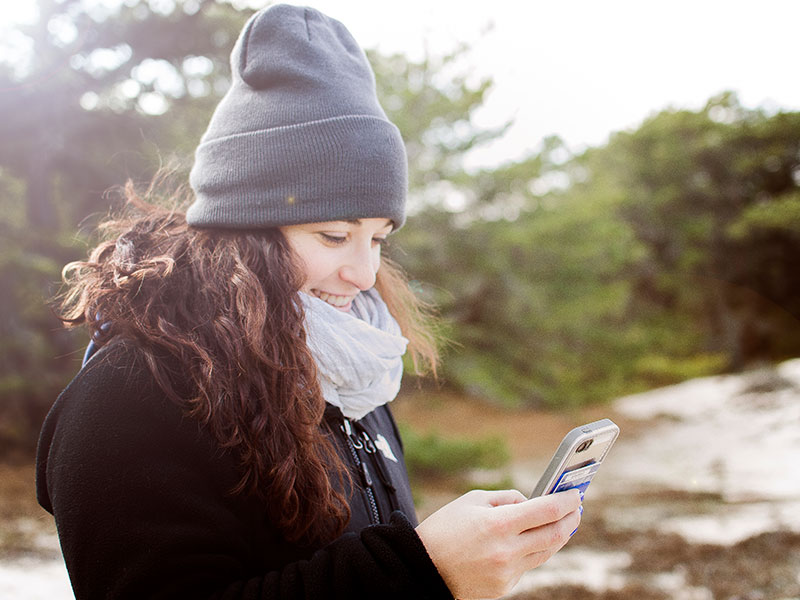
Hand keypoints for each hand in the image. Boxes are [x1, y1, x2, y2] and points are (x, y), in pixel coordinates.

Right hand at [415, 488, 580, 599]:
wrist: (422, 568)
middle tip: (577, 509)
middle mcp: (507, 550)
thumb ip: (506, 498)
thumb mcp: (472, 500)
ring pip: (546, 552)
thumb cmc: (445, 528)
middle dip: (571, 519)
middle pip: (555, 534)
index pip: (546, 511)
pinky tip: (530, 541)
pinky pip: (527, 565)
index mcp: (498, 524)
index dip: (566, 501)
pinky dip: (533, 551)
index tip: (575, 494)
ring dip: (558, 536)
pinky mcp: (504, 586)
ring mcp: (507, 572)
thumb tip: (530, 503)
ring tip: (562, 523)